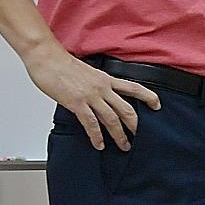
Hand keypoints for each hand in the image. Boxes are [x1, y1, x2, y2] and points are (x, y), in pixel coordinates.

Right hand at [23, 43, 159, 150]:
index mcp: (106, 79)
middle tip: (142, 137)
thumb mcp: (88, 72)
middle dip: (135, 125)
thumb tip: (100, 97)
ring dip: (119, 135)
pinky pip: (91, 123)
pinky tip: (100, 144)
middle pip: (126, 109)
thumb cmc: (63, 64)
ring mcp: (90, 96)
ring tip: (124, 146)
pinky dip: (97, 136)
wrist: (47, 58)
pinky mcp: (77, 103)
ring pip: (112, 119)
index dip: (148, 97)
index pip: (134, 88)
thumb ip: (97, 84)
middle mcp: (102, 88)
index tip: (157, 105)